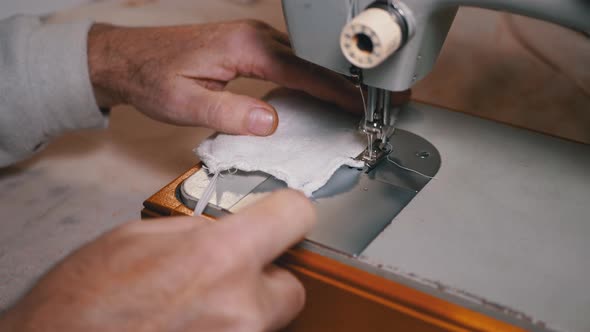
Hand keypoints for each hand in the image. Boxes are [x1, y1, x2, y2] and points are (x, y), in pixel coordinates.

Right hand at [0, 190, 315, 331]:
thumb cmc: (83, 301)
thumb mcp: (140, 237)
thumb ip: (199, 230)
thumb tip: (229, 228)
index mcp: (219, 256)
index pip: (295, 216)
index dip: (287, 212)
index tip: (281, 216)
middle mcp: (241, 307)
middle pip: (292, 284)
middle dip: (264, 278)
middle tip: (229, 276)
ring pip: (269, 320)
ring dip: (244, 309)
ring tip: (198, 306)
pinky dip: (228, 329)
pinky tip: (192, 324)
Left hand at [88, 20, 361, 135]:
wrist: (128, 58)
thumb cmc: (152, 77)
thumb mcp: (184, 102)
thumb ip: (229, 112)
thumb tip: (271, 122)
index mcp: (245, 48)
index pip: (304, 70)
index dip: (337, 89)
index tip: (363, 104)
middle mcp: (256, 37)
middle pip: (314, 60)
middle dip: (349, 81)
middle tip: (380, 100)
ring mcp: (255, 40)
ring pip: (306, 59)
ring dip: (334, 79)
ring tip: (360, 100)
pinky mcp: (251, 47)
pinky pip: (293, 61)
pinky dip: (314, 77)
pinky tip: (324, 93)